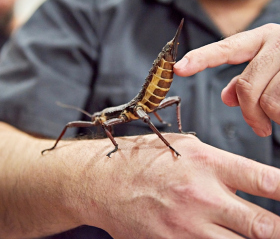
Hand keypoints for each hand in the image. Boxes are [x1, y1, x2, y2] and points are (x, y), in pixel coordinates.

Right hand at [76, 133, 279, 238]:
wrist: (105, 180)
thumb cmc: (144, 158)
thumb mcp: (184, 147)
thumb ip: (218, 164)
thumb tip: (247, 184)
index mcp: (207, 163)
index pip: (266, 180)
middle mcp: (203, 196)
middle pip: (266, 226)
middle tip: (279, 225)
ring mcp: (189, 227)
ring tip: (253, 231)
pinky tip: (221, 236)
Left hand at [174, 23, 279, 136]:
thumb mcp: (270, 67)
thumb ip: (246, 80)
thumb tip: (226, 97)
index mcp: (262, 37)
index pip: (225, 48)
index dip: (200, 58)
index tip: (178, 68)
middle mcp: (278, 41)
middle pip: (247, 88)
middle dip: (250, 113)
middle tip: (259, 127)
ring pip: (269, 101)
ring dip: (271, 118)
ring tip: (278, 121)